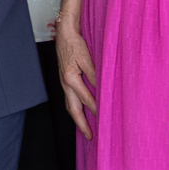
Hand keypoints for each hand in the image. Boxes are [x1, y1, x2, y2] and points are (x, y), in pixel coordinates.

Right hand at [55, 20, 97, 139]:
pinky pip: (69, 98)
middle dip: (81, 124)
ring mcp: (63, 82)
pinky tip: (80, 110)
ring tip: (84, 128)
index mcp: (70, 78)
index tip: (105, 120)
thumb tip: (101, 90)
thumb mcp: (87, 58)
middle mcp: (65, 83)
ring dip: (77, 118)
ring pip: (69, 105)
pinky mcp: (65, 79)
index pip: (86, 99)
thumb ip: (94, 75)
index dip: (96, 110)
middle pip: (73, 109)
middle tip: (90, 136)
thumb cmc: (75, 43)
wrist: (64, 33)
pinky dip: (75, 107)